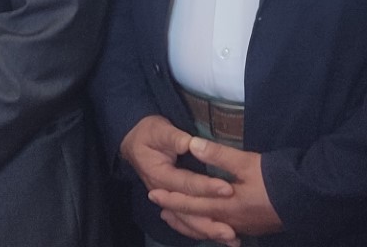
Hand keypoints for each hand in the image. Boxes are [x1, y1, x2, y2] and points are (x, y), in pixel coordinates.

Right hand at [121, 116, 240, 243]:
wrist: (135, 143)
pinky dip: (201, 231)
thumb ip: (174, 137)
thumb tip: (190, 143)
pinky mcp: (173, 204)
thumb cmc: (149, 134)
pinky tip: (218, 237)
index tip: (227, 189)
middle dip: (210, 222)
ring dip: (208, 231)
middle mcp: (163, 193)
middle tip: (231, 230)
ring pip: (187, 222)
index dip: (206, 187)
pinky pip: (186, 223)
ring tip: (230, 238)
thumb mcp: (159, 130)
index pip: (186, 183)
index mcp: (159, 175)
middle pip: (186, 213)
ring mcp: (167, 202)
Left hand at [147, 137, 283, 244]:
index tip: (154, 194)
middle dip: (178, 215)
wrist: (308, 198)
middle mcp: (231, 221)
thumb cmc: (276, 178)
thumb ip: (218, 155)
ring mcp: (244, 227)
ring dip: (193, 223)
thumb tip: (191, 144)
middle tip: (161, 210)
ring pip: (211, 227)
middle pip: (198, 221)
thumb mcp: (247, 162)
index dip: (172, 199)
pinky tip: (213, 223)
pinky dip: (211, 226)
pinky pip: (224, 229)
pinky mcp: (255, 227)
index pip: (191, 204)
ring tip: (179, 219)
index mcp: (226, 206)